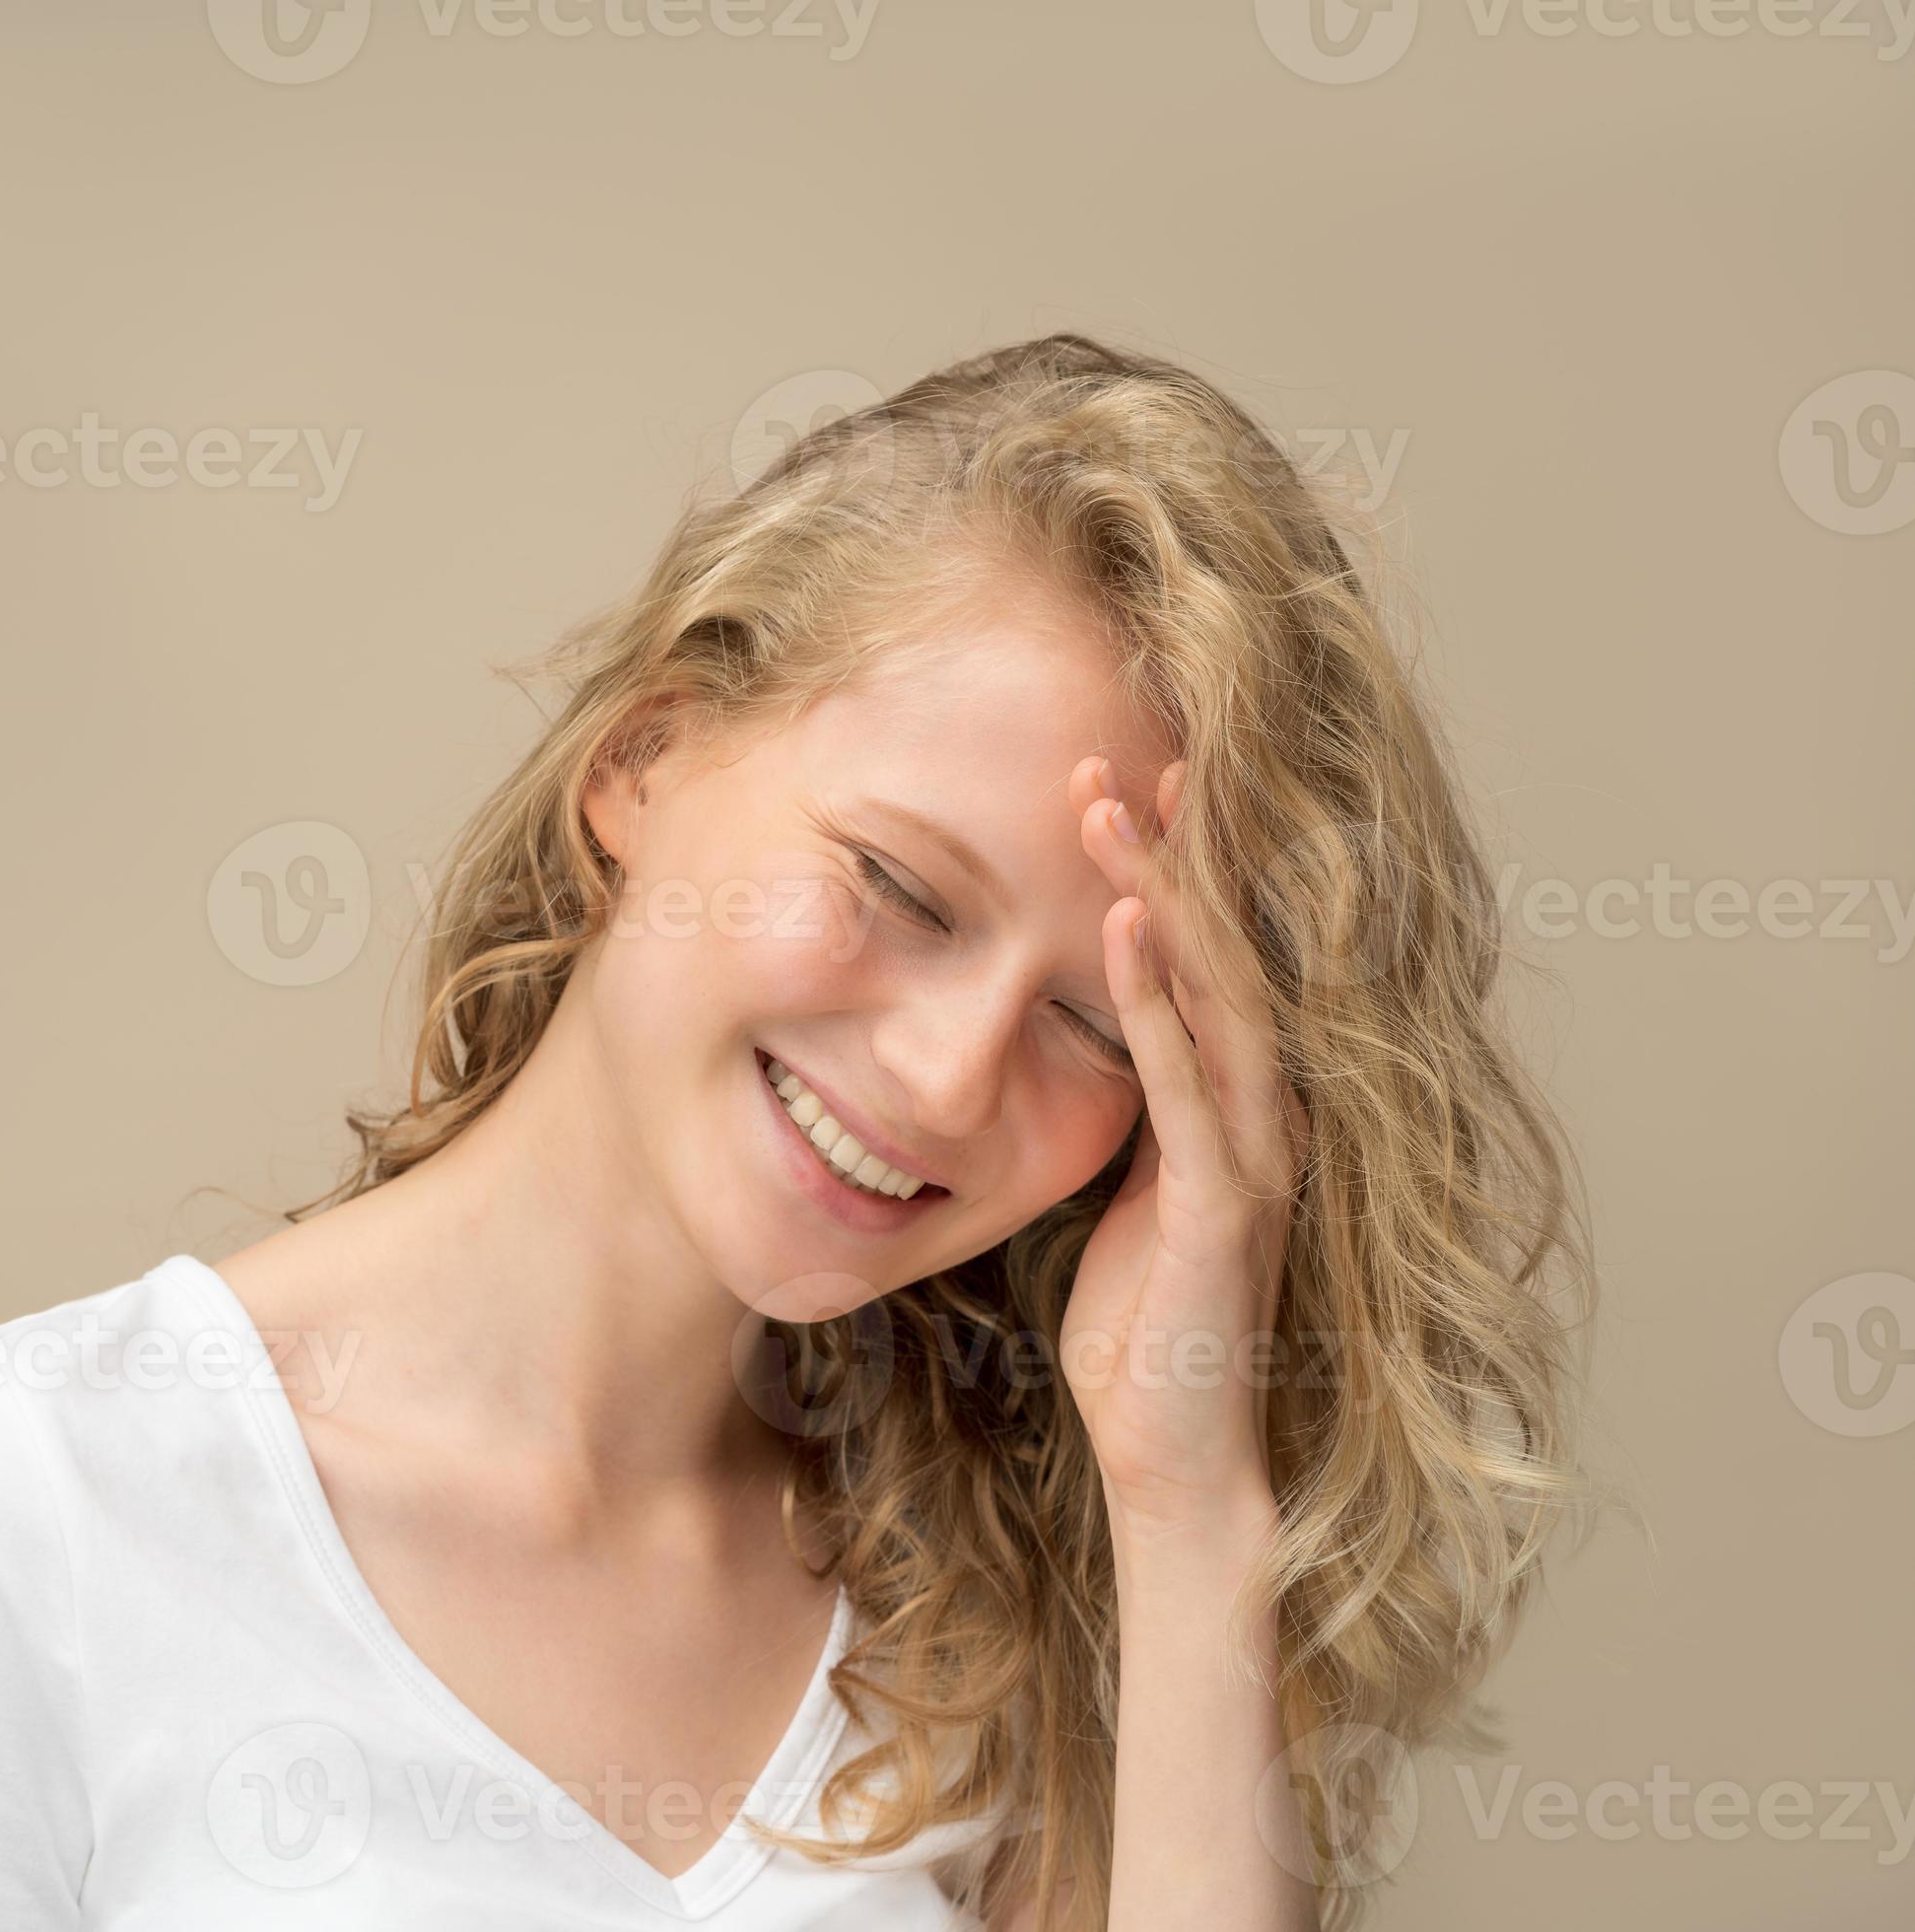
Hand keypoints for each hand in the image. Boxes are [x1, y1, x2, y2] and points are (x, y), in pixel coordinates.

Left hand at [1061, 755, 1308, 1538]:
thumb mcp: (1133, 1199)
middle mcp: (1264, 1116)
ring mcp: (1255, 1155)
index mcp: (1238, 1110)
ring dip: (1162, 894)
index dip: (1182, 875)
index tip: (1136, 789)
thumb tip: (1100, 1045)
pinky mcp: (1225, 1203)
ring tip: (1110, 808)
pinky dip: (1157, 1000)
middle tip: (1119, 758)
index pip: (1214, 967)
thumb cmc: (1148, 1329)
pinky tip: (1126, 927)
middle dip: (1175, 854)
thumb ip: (1139, 1119)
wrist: (1176, 1454)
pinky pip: (1186, 1081)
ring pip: (1213, 996)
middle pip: (1224, 954)